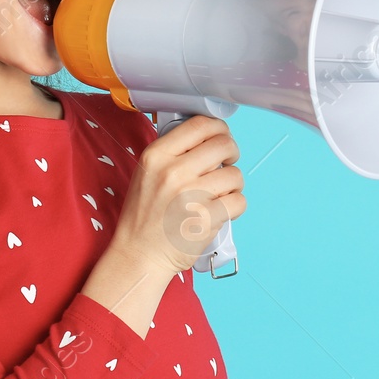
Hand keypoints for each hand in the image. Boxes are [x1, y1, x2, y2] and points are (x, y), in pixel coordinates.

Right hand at [112, 115, 245, 275]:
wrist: (139, 254)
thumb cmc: (145, 215)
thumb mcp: (147, 173)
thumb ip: (174, 152)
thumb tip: (210, 136)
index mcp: (157, 156)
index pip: (200, 124)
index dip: (219, 128)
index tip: (222, 136)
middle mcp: (173, 171)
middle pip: (223, 145)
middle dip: (232, 153)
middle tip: (227, 164)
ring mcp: (190, 196)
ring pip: (235, 175)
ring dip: (233, 184)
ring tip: (220, 194)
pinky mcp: (205, 219)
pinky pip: (238, 201)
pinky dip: (235, 206)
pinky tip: (222, 211)